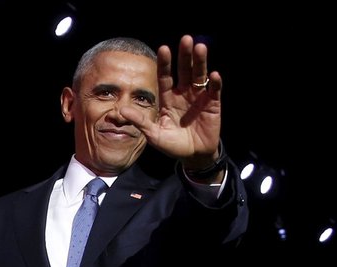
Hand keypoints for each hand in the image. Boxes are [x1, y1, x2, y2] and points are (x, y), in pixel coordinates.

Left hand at [122, 34, 221, 165]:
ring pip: (199, 76)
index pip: (165, 78)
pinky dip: (214, 83)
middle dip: (184, 56)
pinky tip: (213, 75)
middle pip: (184, 71)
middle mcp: (183, 94)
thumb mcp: (154, 135)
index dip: (165, 64)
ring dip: (200, 62)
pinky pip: (214, 91)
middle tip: (185, 39)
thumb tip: (121, 111)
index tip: (164, 48)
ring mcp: (199, 98)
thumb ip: (140, 122)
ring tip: (200, 47)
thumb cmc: (172, 145)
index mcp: (168, 99)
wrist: (193, 156)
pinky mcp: (213, 104)